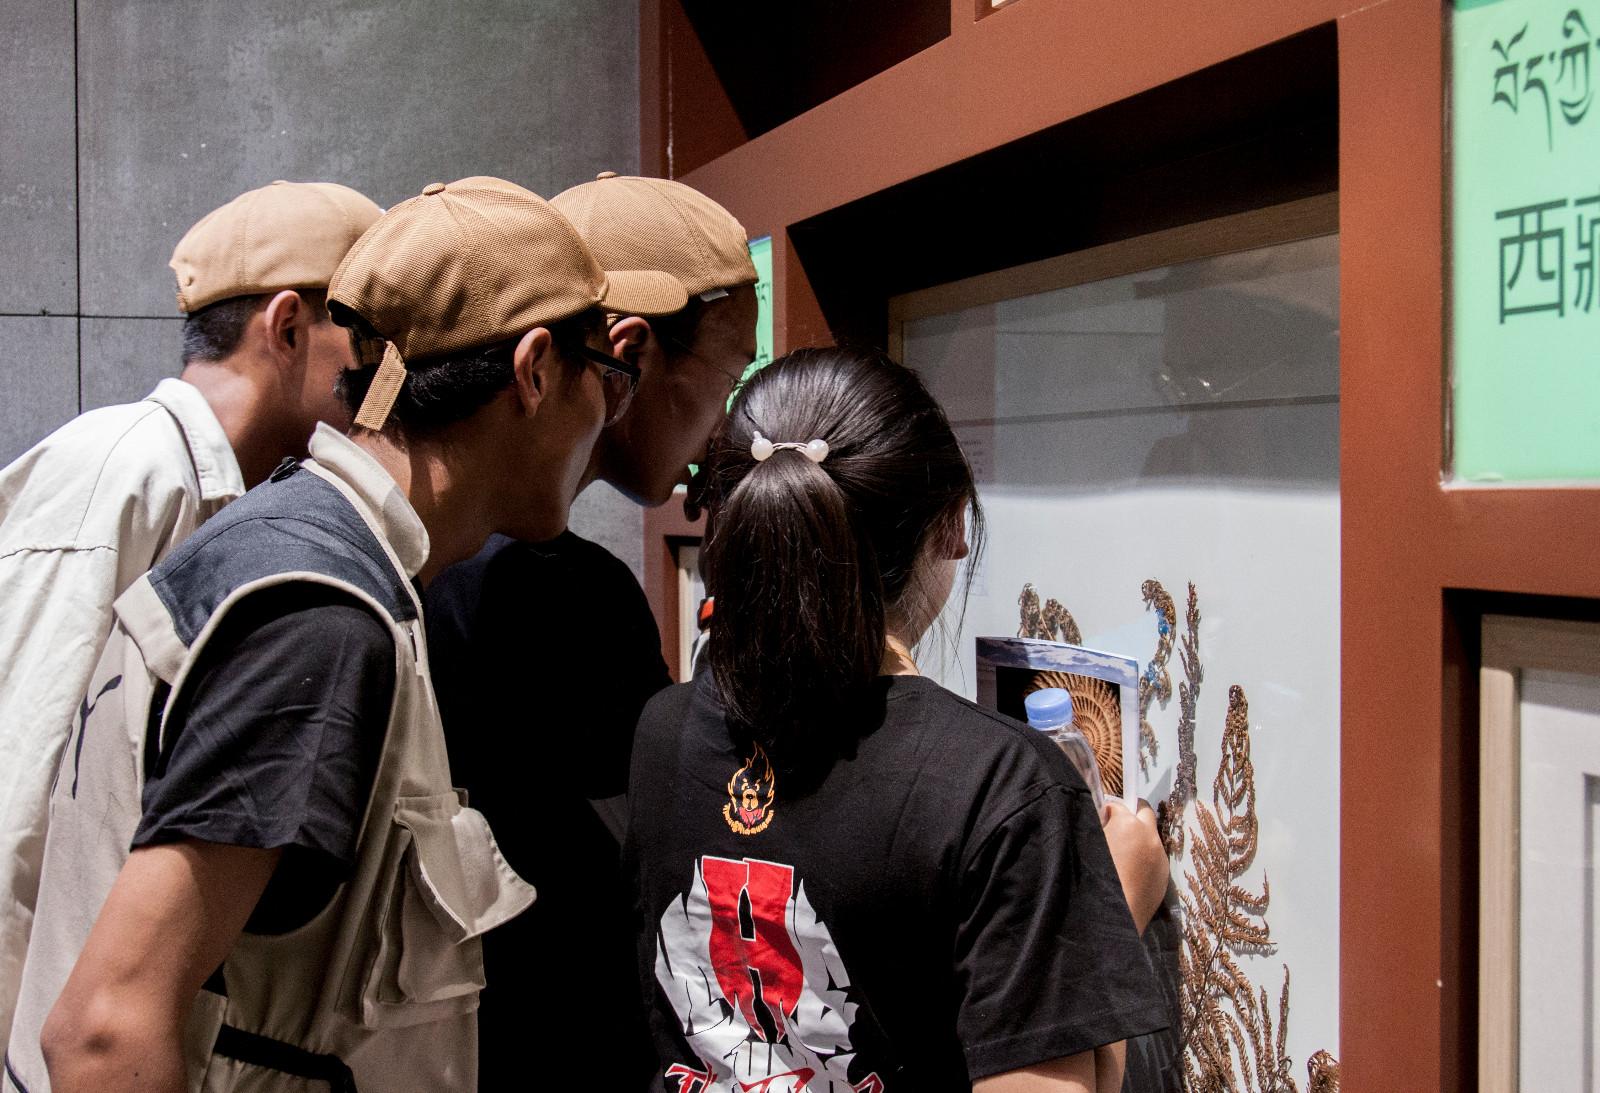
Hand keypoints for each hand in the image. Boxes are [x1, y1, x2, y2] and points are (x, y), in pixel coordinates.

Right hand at [1100, 798, 1166, 932]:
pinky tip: (1129, 876)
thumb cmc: (1094, 878)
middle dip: (1132, 816)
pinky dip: (1144, 860)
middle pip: (1144, 813)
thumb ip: (1096, 826)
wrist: (1114, 916)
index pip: (1119, 804)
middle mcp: (1150, 837)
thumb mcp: (1088, 844)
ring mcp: (1161, 858)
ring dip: (1139, 840)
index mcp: (1129, 824)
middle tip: (1116, 830)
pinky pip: (1155, 859)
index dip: (1108, 810)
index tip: (1102, 818)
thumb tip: (1102, 820)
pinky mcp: (1165, 877)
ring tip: (1121, 859)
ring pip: (1151, 838)